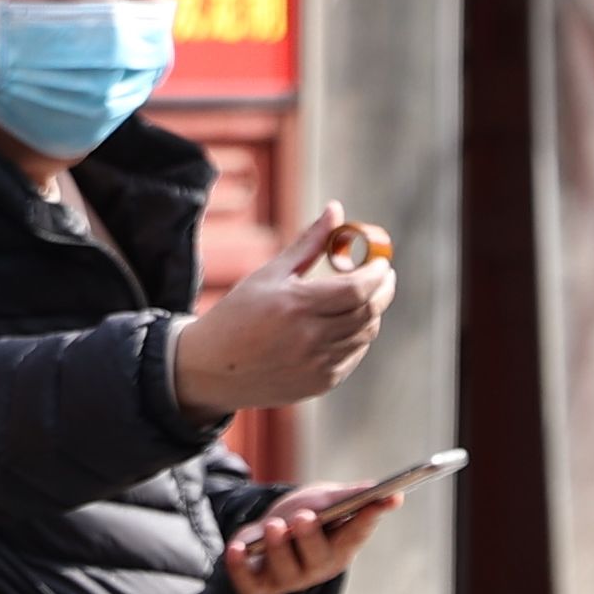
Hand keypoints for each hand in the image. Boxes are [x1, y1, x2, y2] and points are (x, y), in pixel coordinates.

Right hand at [172, 207, 401, 418]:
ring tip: (360, 298)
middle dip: (382, 291)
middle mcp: (309, 338)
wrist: (211, 368)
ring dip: (370, 313)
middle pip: (368, 312)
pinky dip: (357, 337)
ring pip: (365, 335)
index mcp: (295, 305)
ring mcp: (317, 365)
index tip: (381, 262)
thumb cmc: (237, 314)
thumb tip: (335, 210)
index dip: (377, 274)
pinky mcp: (320, 383)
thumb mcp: (269, 275)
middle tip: (382, 276)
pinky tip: (344, 325)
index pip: (357, 289)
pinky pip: (353, 356)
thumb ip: (308, 243)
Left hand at [223, 480, 401, 593]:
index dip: (367, 518)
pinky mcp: (257, 585)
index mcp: (340, 547)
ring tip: (273, 525)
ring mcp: (287, 579)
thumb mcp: (326, 500)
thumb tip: (389, 492)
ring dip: (278, 547)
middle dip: (310, 537)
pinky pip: (247, 582)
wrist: (267, 534)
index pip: (356, 534)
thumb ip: (351, 496)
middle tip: (304, 517)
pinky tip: (236, 548)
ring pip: (284, 569)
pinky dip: (240, 566)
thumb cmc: (304, 515)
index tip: (381, 499)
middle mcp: (316, 567)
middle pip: (317, 557)